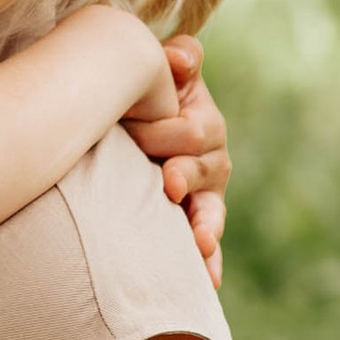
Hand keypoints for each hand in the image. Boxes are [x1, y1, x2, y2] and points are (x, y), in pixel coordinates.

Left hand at [122, 36, 229, 283]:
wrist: (128, 127)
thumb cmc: (142, 96)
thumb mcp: (158, 72)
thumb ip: (176, 61)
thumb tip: (178, 56)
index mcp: (202, 123)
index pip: (194, 130)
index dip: (169, 132)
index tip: (136, 131)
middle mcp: (210, 159)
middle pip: (206, 170)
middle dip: (185, 175)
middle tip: (166, 182)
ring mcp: (203, 194)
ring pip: (211, 210)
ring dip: (206, 226)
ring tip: (200, 241)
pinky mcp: (194, 223)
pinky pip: (206, 245)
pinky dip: (209, 263)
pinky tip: (210, 282)